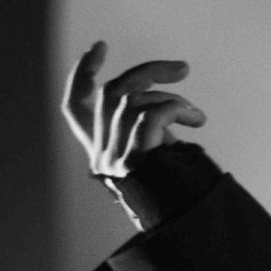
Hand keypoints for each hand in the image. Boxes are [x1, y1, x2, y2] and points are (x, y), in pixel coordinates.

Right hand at [61, 41, 206, 177]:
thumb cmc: (181, 189)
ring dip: (173, 99)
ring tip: (197, 116)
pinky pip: (152, 115)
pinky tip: (197, 121)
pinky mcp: (133, 162)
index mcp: (100, 152)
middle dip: (149, 72)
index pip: (74, 107)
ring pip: (134, 100)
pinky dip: (177, 109)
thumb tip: (153, 90)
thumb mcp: (158, 152)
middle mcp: (100, 155)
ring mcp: (113, 159)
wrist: (189, 223)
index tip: (97, 47)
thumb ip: (145, 126)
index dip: (80, 76)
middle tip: (183, 69)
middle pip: (112, 93)